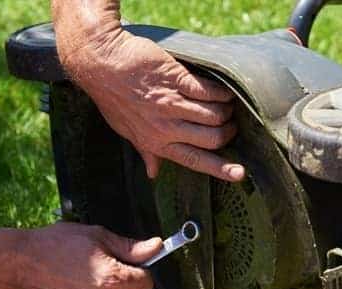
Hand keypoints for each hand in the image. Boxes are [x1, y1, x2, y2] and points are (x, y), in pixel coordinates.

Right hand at [16, 222, 162, 288]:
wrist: (20, 263)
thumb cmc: (57, 244)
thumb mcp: (98, 237)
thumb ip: (131, 247)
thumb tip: (157, 247)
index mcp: (114, 280)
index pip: (146, 283)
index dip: (139, 270)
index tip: (126, 263)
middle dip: (121, 282)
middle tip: (97, 266)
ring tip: (81, 277)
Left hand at [60, 28, 243, 181]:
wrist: (101, 62)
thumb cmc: (112, 97)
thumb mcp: (126, 131)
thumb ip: (145, 152)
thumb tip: (153, 174)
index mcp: (156, 143)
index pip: (194, 161)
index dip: (220, 168)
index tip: (240, 174)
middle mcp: (167, 127)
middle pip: (212, 138)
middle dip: (228, 133)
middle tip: (230, 125)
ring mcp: (172, 103)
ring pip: (214, 115)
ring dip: (227, 111)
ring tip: (228, 105)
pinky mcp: (176, 80)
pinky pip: (209, 91)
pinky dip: (221, 92)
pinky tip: (225, 91)